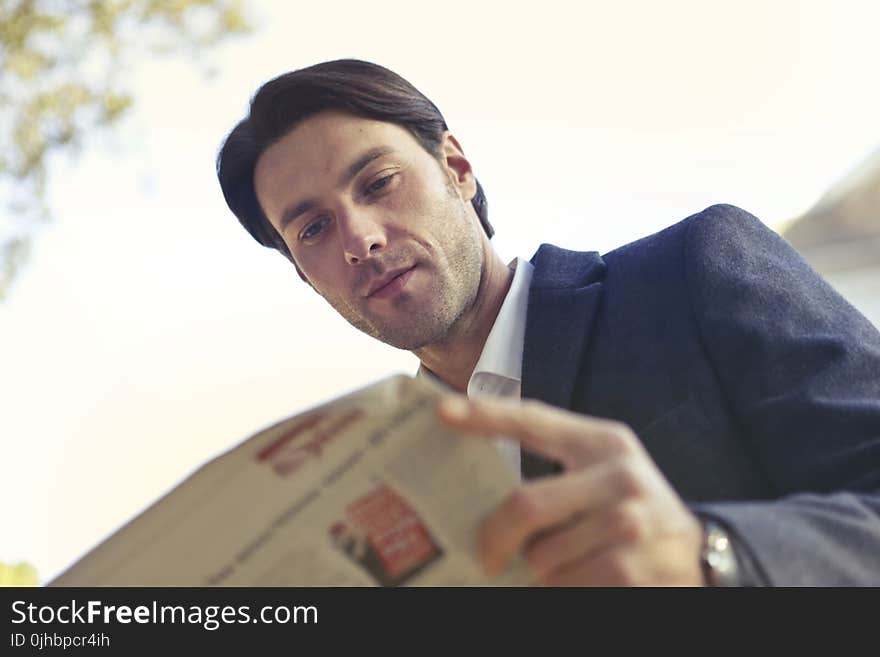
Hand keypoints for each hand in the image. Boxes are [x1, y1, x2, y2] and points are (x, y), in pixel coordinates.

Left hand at [436, 396, 704, 585]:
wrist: (700, 555)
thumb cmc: (632, 511)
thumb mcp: (603, 474)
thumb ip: (556, 472)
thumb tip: (484, 493)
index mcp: (603, 442)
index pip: (534, 420)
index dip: (485, 415)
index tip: (442, 412)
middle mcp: (620, 474)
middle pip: (526, 505)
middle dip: (495, 537)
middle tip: (487, 556)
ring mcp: (629, 522)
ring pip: (542, 556)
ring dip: (536, 572)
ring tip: (550, 569)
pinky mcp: (632, 568)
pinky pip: (564, 585)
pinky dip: (558, 591)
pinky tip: (574, 583)